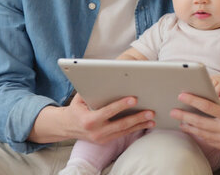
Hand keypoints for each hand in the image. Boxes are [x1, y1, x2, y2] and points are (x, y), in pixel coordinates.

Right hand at [30, 93, 153, 143]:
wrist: (67, 126)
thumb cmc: (76, 108)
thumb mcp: (79, 98)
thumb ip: (92, 91)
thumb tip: (106, 79)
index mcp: (88, 120)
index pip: (108, 112)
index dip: (121, 105)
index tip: (134, 99)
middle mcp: (96, 132)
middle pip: (120, 124)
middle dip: (137, 118)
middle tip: (150, 111)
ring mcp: (102, 139)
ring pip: (124, 131)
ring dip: (140, 125)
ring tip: (152, 119)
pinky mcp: (106, 141)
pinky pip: (123, 134)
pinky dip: (135, 128)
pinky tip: (145, 124)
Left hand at [169, 93, 219, 151]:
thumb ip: (219, 102)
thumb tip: (201, 97)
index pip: (208, 107)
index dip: (193, 101)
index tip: (182, 96)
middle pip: (201, 122)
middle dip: (185, 116)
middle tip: (174, 112)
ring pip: (202, 134)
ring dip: (189, 127)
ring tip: (180, 121)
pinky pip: (209, 141)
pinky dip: (199, 135)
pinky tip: (192, 129)